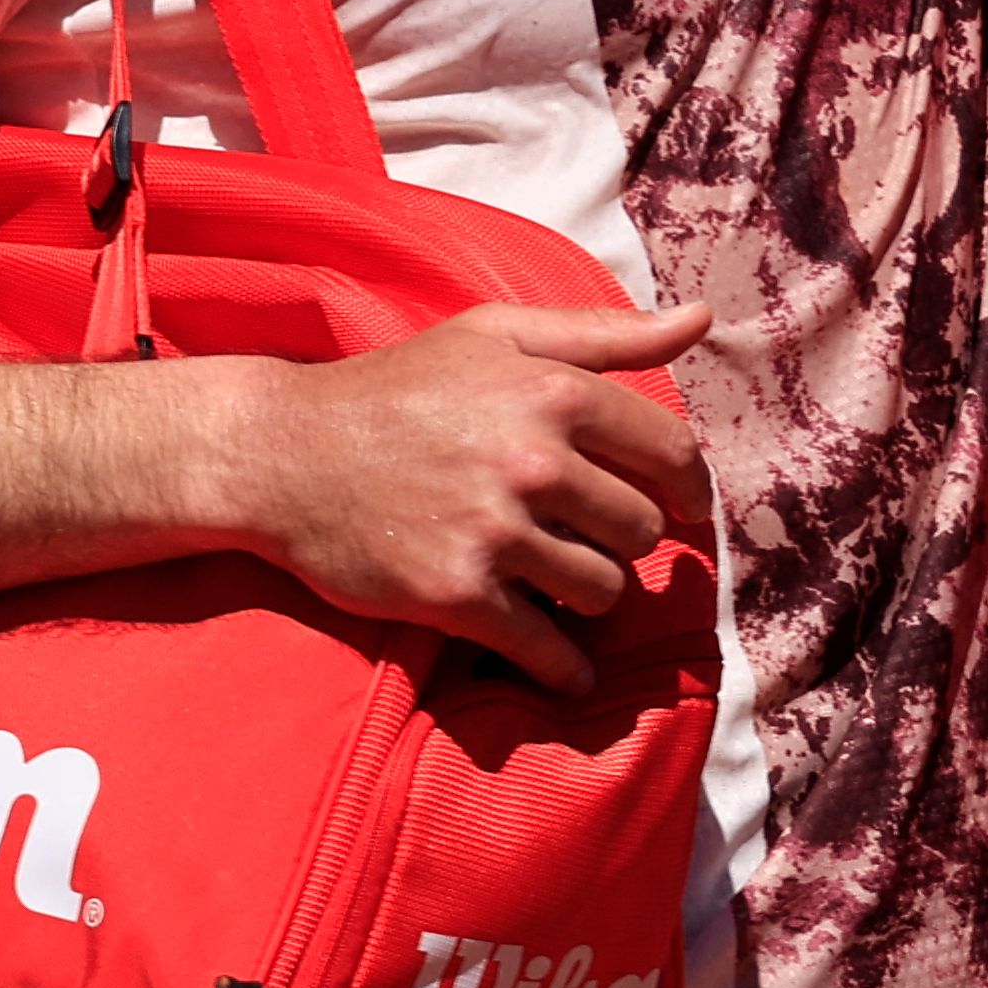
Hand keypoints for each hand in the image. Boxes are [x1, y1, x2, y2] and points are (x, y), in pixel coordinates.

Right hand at [231, 300, 712, 688]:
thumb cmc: (400, 388)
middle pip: (641, 529)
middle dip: (625, 539)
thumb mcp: (497, 336)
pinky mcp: (456, 595)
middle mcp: (533, 462)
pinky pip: (547, 648)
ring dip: (591, 593)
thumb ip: (606, 333)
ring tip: (559, 580)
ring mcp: (495, 532)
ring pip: (604, 589)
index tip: (678, 508)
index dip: (685, 489)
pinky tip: (565, 667)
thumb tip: (701, 320)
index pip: (671, 454)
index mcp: (554, 392)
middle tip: (594, 539)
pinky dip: (564, 667)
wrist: (287, 454)